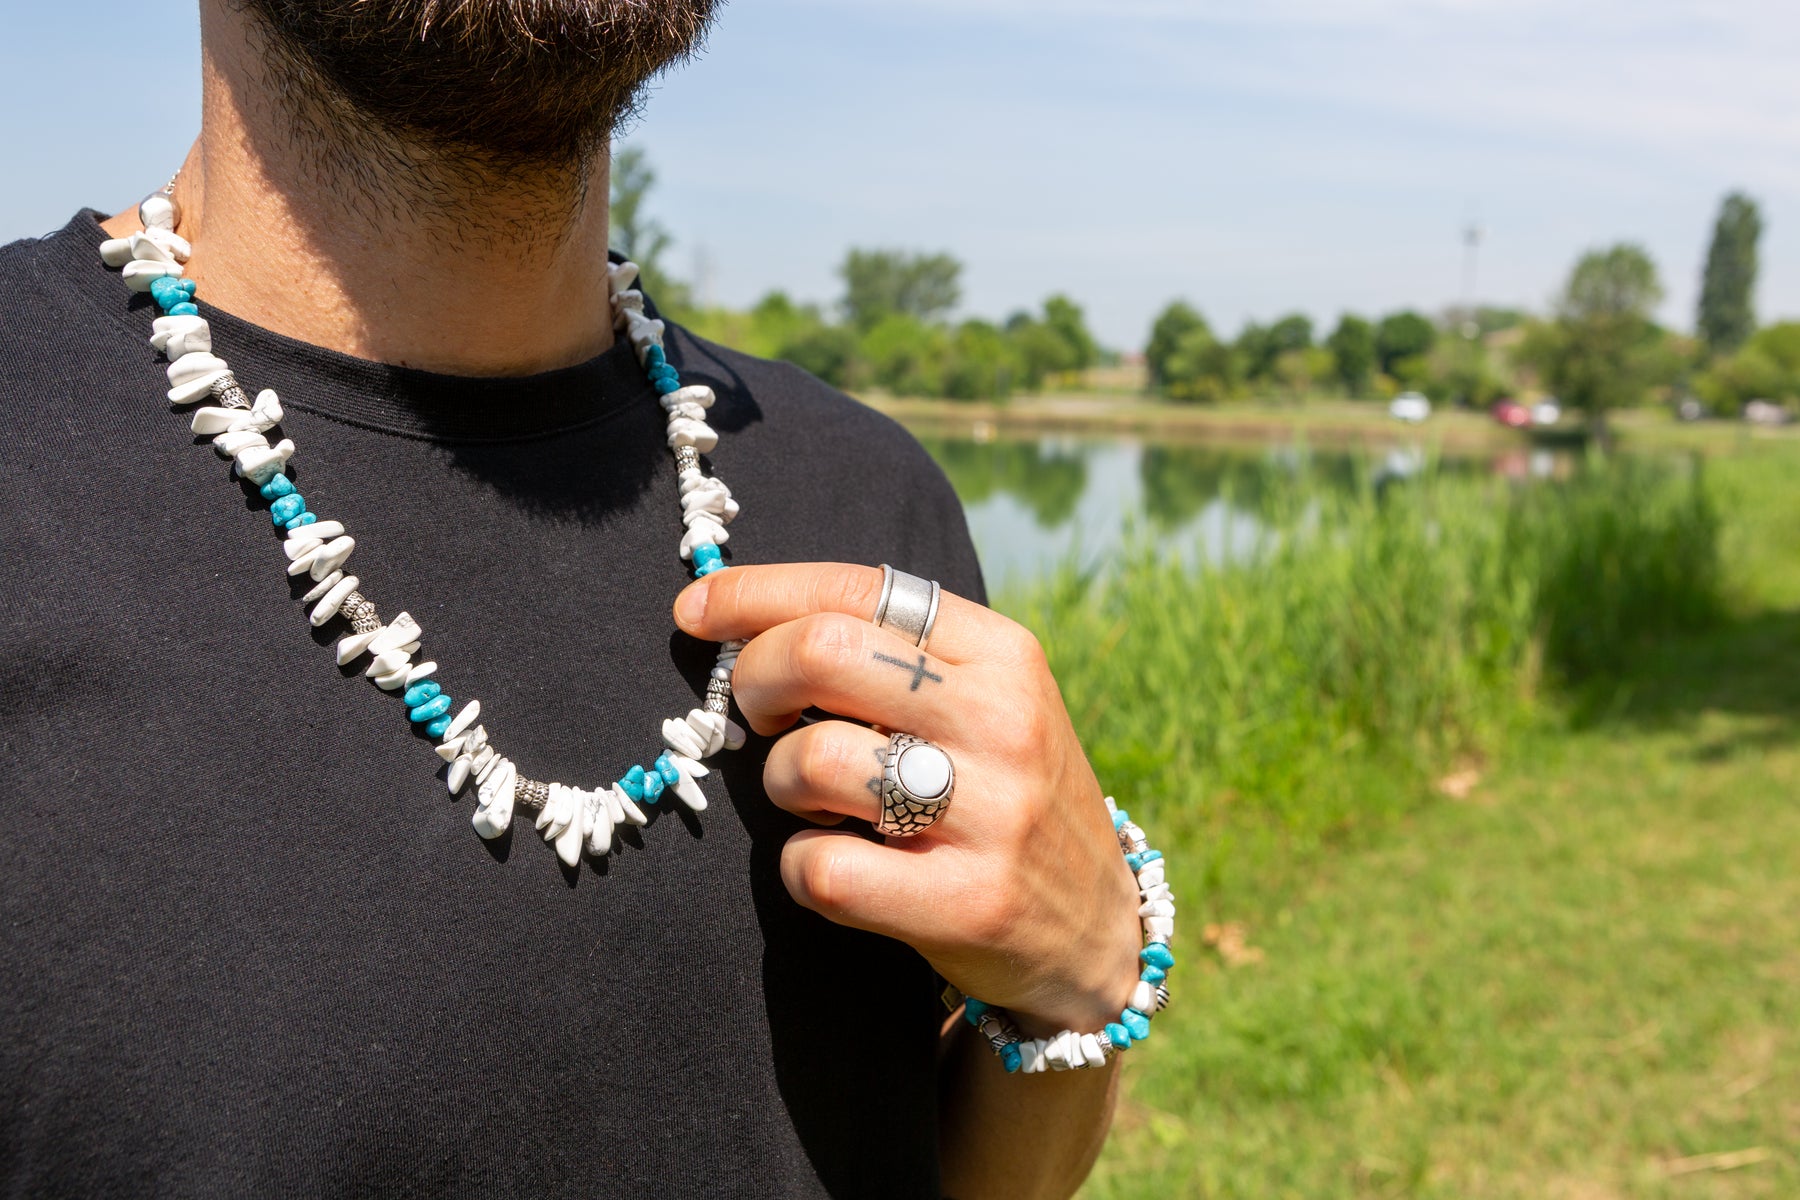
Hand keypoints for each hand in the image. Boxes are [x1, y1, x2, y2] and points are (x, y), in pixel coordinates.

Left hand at [673, 563, 1142, 1034]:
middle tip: (756, 714)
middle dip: (755, 678)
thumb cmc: (1002, 798)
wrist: (1095, 933)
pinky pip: (821, 868)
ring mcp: (991, 814)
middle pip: (822, 652)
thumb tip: (743, 623)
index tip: (694, 610)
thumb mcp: (986, 703)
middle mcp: (1003, 721)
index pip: (857, 589)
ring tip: (819, 804)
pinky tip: (836, 869)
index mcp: (1003, 653)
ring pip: (810, 760)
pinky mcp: (967, 903)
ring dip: (781, 785)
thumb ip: (893, 659)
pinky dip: (800, 869)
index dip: (756, 594)